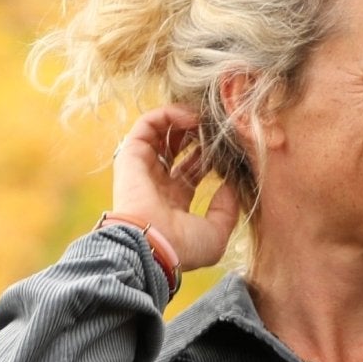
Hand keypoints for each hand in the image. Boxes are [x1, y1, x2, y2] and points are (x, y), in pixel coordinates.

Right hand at [109, 105, 242, 274]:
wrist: (152, 245)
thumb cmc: (183, 246)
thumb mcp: (216, 234)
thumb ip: (227, 210)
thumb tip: (230, 187)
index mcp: (175, 201)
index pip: (192, 169)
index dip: (209, 155)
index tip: (227, 148)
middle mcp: (158, 183)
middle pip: (177, 148)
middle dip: (196, 134)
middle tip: (215, 128)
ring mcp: (143, 168)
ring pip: (161, 133)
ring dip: (182, 120)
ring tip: (203, 118)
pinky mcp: (131, 155)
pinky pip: (147, 125)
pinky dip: (167, 115)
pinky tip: (189, 117)